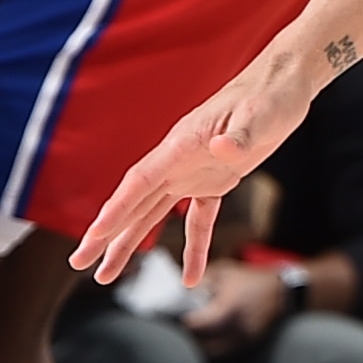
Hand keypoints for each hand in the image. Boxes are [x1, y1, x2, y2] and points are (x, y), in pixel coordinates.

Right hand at [69, 41, 328, 283]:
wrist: (283, 85)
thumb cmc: (271, 95)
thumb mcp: (260, 115)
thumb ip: (241, 135)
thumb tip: (224, 149)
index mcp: (180, 146)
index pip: (139, 182)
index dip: (116, 209)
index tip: (94, 235)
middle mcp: (178, 162)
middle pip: (134, 203)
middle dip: (107, 235)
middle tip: (79, 264)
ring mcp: (194, 172)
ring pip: (154, 214)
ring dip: (131, 243)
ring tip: (108, 276)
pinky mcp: (217, 180)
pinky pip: (198, 219)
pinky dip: (194, 247)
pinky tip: (190, 277)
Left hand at [182, 259, 290, 344]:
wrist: (282, 291)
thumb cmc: (249, 279)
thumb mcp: (222, 272)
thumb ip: (199, 283)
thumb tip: (175, 295)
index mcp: (229, 308)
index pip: (196, 325)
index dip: (181, 322)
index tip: (172, 317)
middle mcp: (237, 328)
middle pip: (201, 343)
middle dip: (187, 336)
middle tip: (176, 328)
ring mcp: (244, 340)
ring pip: (211, 352)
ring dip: (198, 345)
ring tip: (189, 333)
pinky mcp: (248, 346)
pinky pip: (222, 352)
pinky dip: (211, 347)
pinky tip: (205, 337)